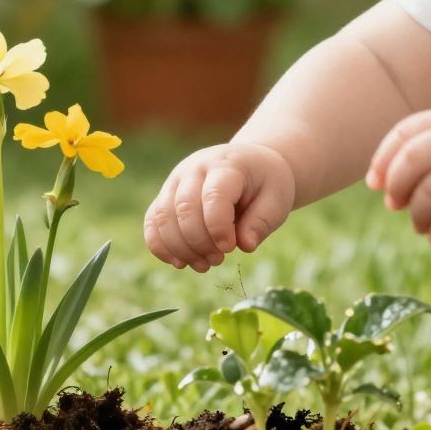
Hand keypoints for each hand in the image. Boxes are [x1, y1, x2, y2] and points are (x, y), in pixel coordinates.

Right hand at [144, 142, 295, 271]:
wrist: (251, 165)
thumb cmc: (266, 184)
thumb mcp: (278, 198)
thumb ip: (262, 221)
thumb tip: (244, 245)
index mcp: (227, 164)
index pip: (214, 195)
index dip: (218, 227)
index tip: (230, 248)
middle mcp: (195, 168)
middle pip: (184, 207)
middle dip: (199, 242)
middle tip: (218, 260)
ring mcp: (176, 180)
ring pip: (163, 216)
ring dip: (180, 248)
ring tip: (204, 265)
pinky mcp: (166, 195)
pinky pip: (152, 221)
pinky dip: (161, 246)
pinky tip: (181, 262)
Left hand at [366, 102, 430, 245]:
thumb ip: (426, 142)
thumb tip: (382, 181)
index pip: (403, 134)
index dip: (382, 161)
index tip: (375, 184)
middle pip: (411, 163)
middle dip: (396, 189)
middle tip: (395, 206)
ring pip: (429, 195)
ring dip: (417, 216)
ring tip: (419, 225)